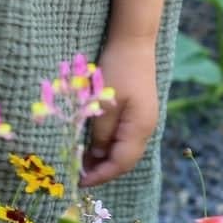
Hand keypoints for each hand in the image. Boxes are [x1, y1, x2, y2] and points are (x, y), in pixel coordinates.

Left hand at [79, 36, 159, 187]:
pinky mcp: (137, 111)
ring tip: (79, 160)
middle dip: (101, 169)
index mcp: (140, 128)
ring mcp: (142, 119)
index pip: (121, 163)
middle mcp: (145, 127)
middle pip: (124, 159)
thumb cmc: (118, 69)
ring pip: (123, 148)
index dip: (101, 175)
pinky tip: (91, 142)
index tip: (79, 181)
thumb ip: (100, 134)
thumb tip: (97, 157)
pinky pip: (123, 136)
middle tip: (76, 173)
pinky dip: (107, 143)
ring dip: (102, 157)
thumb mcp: (103, 103)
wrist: (133, 41)